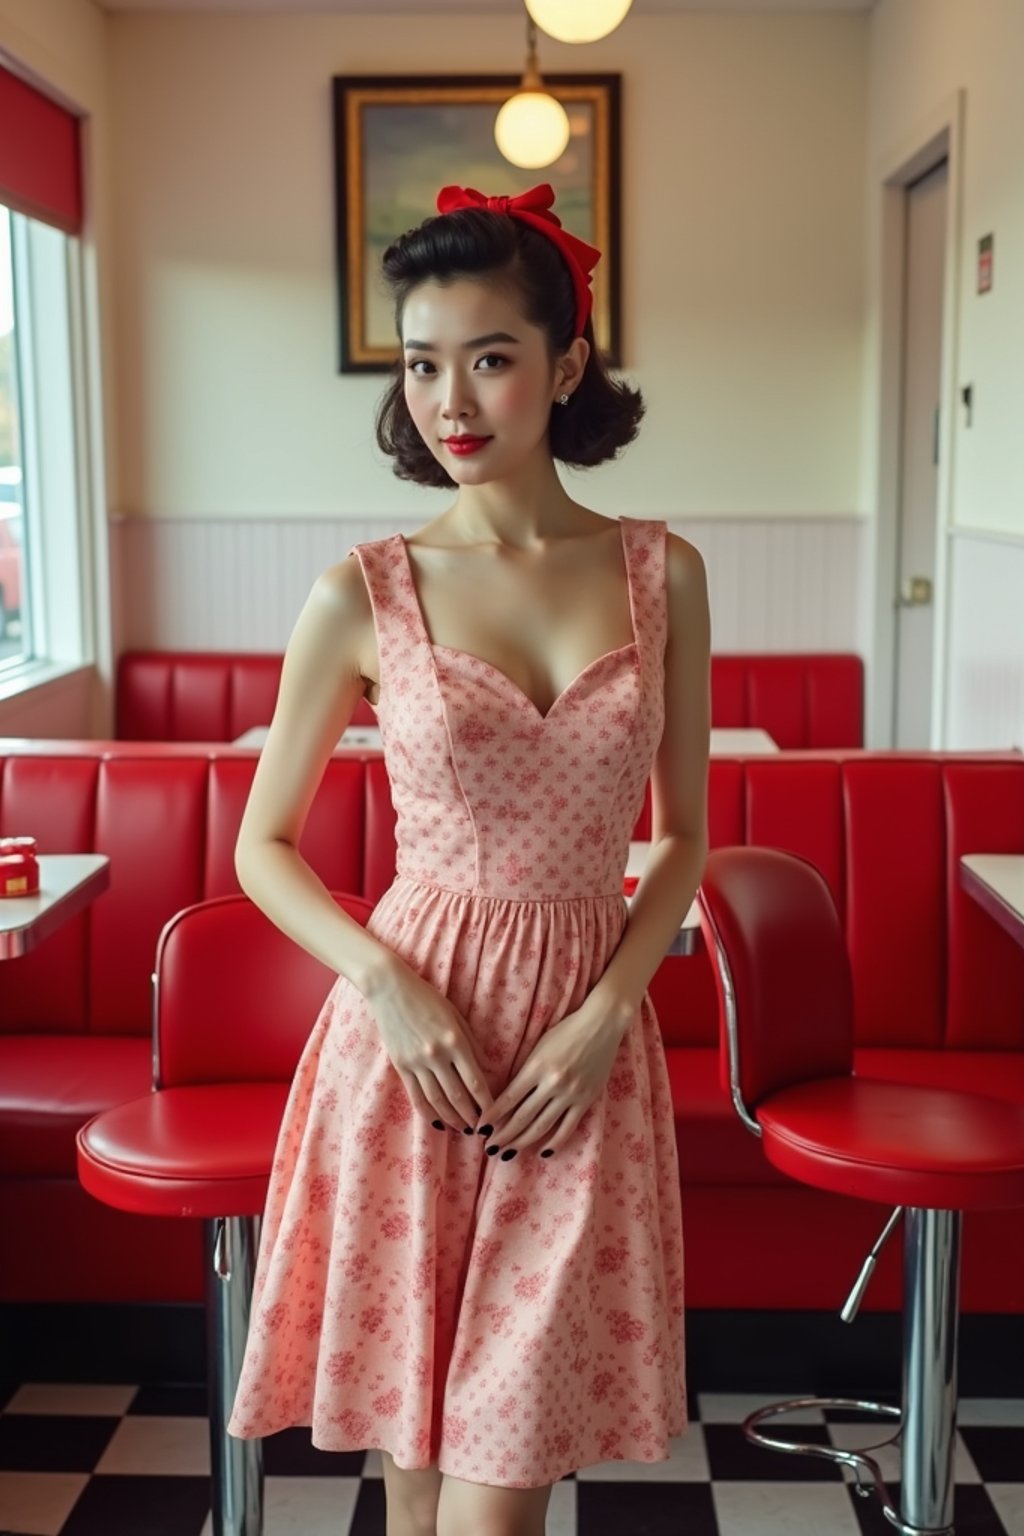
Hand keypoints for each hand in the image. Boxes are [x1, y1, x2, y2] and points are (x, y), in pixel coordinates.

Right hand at [366, 960, 494, 1131]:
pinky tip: (437, 1122)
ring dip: (451, 1118)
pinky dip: (428, 1113)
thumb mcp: (456, 1016)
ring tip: (462, 1129)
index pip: (475, 1081)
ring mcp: (417, 1062)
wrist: (390, 988)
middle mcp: (437, 1055)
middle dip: (471, 1116)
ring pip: (437, 1100)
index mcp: (455, 1041)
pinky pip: (416, 1096)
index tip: (495, 1116)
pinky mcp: (401, 1065)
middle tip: (481, 1130)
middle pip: (458, 1096)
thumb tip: (486, 1069)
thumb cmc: (428, 998)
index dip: (486, 1103)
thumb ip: (472, 1043)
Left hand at [482, 997, 630, 1155]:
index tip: (480, 1130)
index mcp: (536, 1066)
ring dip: (522, 1142)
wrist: (602, 1023)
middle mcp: (552, 1082)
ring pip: (542, 1125)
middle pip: (522, 1116)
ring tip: (508, 1154)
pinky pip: (568, 1127)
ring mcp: (571, 1093)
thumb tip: (508, 1098)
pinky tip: (542, 1152)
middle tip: (490, 1149)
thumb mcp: (540, 1046)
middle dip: (503, 1135)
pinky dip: (554, 1142)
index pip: (509, 1098)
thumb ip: (527, 1070)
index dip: (493, 1116)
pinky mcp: (586, 1099)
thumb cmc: (567, 1030)